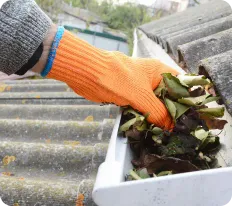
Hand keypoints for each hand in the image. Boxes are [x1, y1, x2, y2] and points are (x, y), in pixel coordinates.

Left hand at [41, 29, 178, 129]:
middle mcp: (152, 79)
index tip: (191, 116)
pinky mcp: (129, 96)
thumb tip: (169, 126)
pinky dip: (145, 116)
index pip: (181, 85)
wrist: (89, 74)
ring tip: (166, 132)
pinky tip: (150, 127)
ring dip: (158, 116)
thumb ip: (157, 111)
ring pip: (154, 103)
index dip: (187, 99)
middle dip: (172, 111)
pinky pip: (142, 107)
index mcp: (159, 71)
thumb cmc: (116, 78)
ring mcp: (140, 88)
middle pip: (168, 96)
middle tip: (178, 129)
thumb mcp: (141, 96)